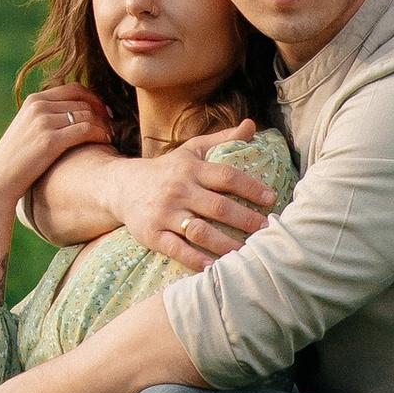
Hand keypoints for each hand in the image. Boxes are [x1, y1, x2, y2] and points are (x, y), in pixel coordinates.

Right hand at [0, 86, 113, 210]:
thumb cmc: (16, 159)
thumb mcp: (27, 128)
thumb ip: (46, 116)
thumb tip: (75, 114)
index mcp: (33, 100)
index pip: (74, 88)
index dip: (94, 98)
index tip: (105, 112)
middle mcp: (38, 106)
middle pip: (83, 101)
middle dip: (102, 113)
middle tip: (112, 126)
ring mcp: (43, 122)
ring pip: (87, 115)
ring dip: (103, 125)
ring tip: (109, 137)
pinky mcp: (49, 140)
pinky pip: (84, 130)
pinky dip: (99, 134)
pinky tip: (105, 142)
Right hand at [112, 123, 278, 269]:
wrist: (122, 186)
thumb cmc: (167, 169)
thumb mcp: (191, 150)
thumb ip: (222, 139)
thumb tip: (251, 125)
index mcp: (191, 168)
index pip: (225, 176)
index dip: (250, 187)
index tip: (271, 199)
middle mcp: (179, 189)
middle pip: (216, 205)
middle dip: (244, 219)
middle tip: (267, 231)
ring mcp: (165, 213)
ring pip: (198, 230)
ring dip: (225, 244)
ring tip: (247, 254)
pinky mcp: (152, 234)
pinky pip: (176, 249)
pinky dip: (194, 259)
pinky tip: (212, 268)